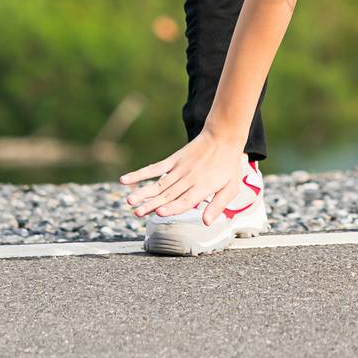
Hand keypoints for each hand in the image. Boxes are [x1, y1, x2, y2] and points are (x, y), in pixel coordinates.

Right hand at [119, 130, 249, 224]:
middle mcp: (188, 179)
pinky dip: (140, 174)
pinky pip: (155, 168)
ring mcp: (179, 169)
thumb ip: (218, 205)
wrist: (223, 135)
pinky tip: (126, 179)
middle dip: (151, 204)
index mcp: (202, 187)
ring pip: (159, 184)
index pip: (185, 200)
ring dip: (143, 193)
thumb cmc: (228, 164)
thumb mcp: (231, 187)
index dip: (172, 207)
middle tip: (137, 213)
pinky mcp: (173, 160)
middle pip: (168, 194)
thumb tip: (206, 222)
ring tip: (130, 201)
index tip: (159, 213)